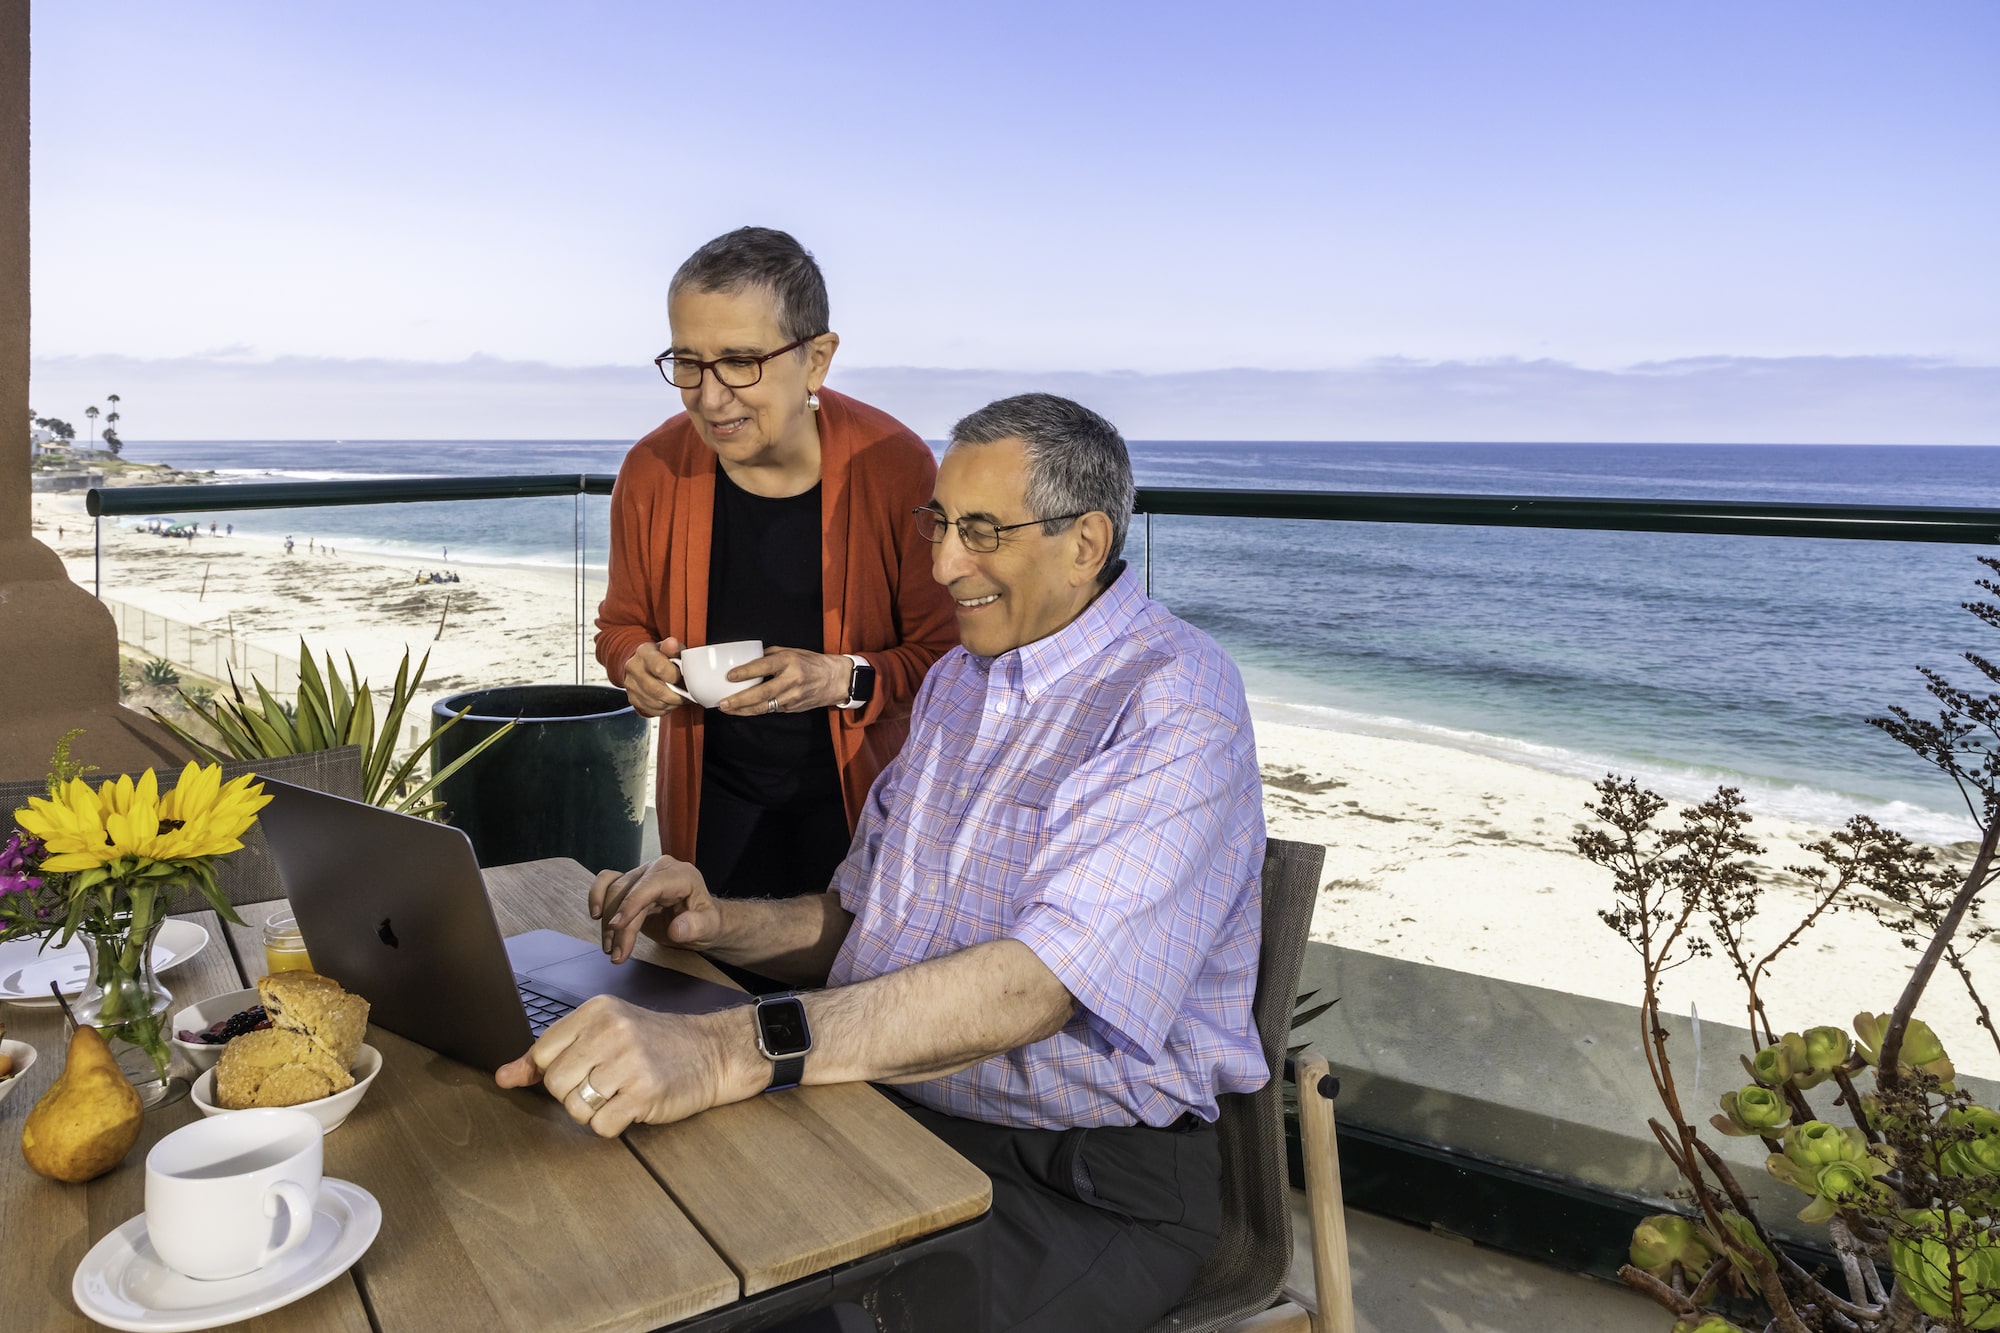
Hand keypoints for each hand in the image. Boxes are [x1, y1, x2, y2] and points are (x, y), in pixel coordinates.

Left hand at [493, 996, 739, 1134]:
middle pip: (556, 1084)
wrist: (710, 1052)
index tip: (581, 1070)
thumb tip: (502, 1077)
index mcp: (596, 1011)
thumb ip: (549, 1056)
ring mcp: (630, 1061)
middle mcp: (611, 1030)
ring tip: (618, 1095)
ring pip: (576, 1108)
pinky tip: (631, 1106)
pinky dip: (612, 1125)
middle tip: (603, 1085)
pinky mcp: (646, 1093)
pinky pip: (602, 1125)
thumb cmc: (653, 1044)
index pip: (542, 1053)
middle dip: (574, 1094)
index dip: (556, 1072)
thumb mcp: (601, 1035)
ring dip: (594, 1112)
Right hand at [590, 856, 722, 961]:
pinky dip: (597, 896)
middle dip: (618, 926)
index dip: (630, 905)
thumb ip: (696, 926)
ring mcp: (642, 874)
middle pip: (628, 892)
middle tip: (617, 955)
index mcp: (680, 875)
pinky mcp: (630, 883)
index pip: (649, 886)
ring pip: (613, 891)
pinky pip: (607, 882)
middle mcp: (658, 869)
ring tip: (611, 949)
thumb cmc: (707, 922)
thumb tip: (676, 929)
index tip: (616, 927)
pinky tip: (595, 916)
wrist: (701, 921)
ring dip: (606, 921)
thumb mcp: (710, 927)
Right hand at [622, 638, 686, 716]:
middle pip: (657, 690)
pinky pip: (652, 710)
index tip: (681, 677)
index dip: (675, 676)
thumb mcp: (669, 648)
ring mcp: (631, 685)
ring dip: (672, 703)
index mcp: (644, 653)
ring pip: (656, 702)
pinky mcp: (632, 698)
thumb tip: (673, 644)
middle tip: (686, 694)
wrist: (642, 663)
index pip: (659, 668)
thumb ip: (673, 647)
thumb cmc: (660, 656)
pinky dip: (665, 708)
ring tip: (679, 697)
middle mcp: (634, 669)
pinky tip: (669, 701)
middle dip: (676, 695)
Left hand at [716, 647, 851, 715]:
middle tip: (723, 702)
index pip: (764, 667)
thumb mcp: (792, 652)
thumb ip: (770, 655)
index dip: (746, 672)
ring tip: (727, 709)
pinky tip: (742, 710)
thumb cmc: (811, 663)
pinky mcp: (793, 708)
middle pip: (762, 693)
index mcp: (789, 661)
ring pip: (765, 707)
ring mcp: (793, 697)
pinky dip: (755, 710)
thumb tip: (747, 658)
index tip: (730, 676)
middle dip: (740, 700)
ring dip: (744, 709)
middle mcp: (791, 680)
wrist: (835, 680)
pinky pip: (771, 710)